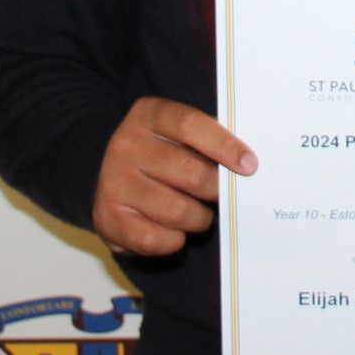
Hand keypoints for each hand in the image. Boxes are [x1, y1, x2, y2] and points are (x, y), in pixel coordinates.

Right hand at [91, 96, 256, 256]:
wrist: (104, 176)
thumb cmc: (159, 154)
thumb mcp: (177, 133)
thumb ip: (207, 138)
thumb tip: (246, 162)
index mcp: (148, 115)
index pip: (190, 125)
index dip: (224, 145)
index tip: (249, 165)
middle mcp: (126, 145)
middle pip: (191, 174)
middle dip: (216, 190)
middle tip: (221, 195)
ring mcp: (114, 183)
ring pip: (178, 211)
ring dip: (198, 218)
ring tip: (198, 214)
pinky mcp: (108, 218)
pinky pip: (157, 239)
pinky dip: (175, 240)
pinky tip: (174, 230)